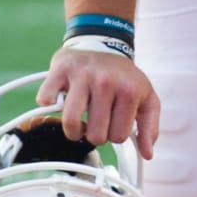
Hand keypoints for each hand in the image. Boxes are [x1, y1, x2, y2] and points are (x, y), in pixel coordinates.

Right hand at [37, 47, 159, 160]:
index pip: (118, 137)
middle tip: (95, 121)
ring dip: (73, 129)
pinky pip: (46, 101)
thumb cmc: (123, 76)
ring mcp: (81, 75)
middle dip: (94, 133)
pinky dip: (49, 106)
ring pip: (71, 123)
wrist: (103, 41)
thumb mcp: (146, 97)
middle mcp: (105, 82)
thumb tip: (147, 154)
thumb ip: (150, 127)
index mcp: (129, 90)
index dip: (114, 134)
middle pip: (95, 135)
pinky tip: (62, 100)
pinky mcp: (60, 70)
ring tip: (78, 121)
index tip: (112, 123)